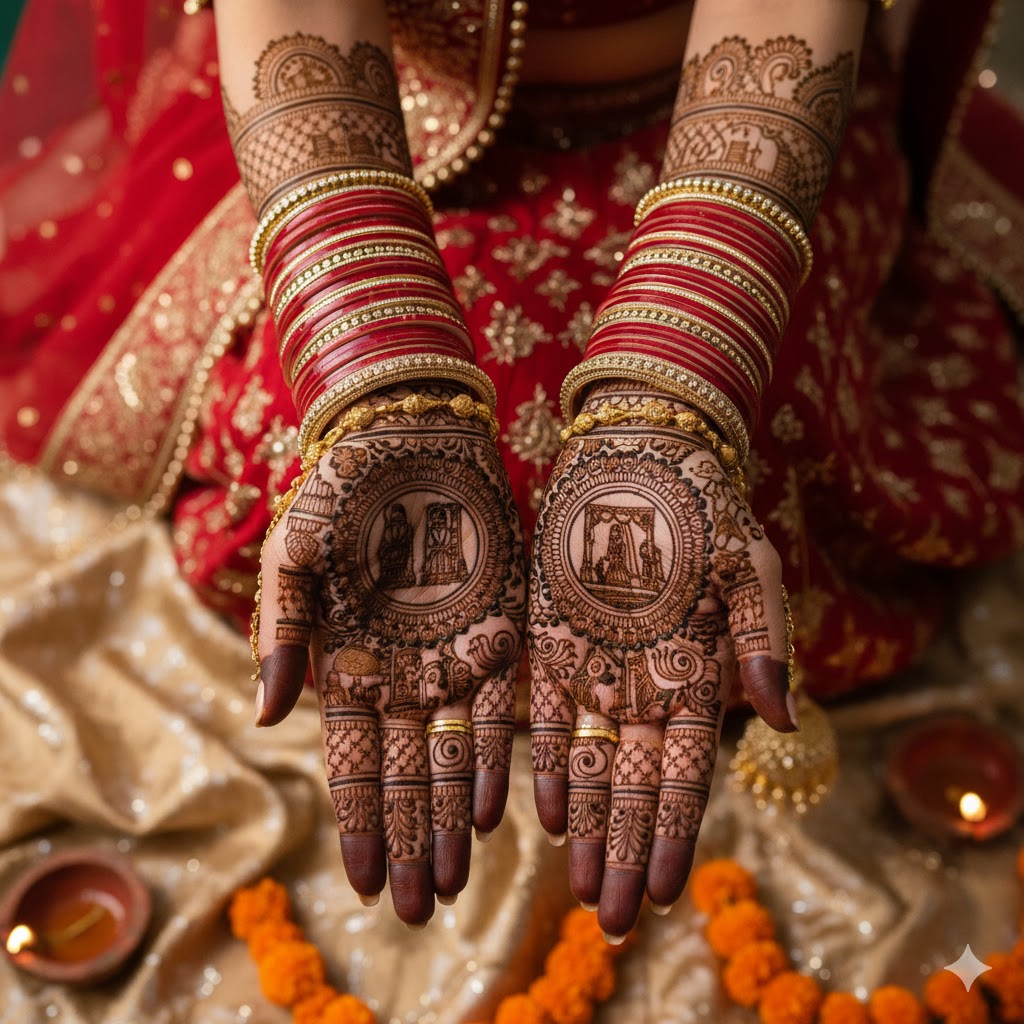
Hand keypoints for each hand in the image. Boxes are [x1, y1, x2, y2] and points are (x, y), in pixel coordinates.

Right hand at [255, 386, 525, 924]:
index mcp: (347, 662)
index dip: (358, 822)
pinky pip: (502, 704)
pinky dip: (499, 754)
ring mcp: (451, 654)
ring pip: (454, 753)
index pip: (351, 763)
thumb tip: (269, 716)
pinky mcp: (500, 627)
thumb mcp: (295, 553)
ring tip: (458, 880)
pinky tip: (501, 806)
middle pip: (406, 775)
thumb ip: (282, 632)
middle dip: (410, 841)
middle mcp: (401, 672)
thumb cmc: (340, 487)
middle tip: (418, 910)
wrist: (409, 433)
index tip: (362, 884)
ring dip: (454, 816)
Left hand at [528, 381, 796, 937]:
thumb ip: (766, 639)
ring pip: (587, 761)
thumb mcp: (749, 566)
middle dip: (624, 851)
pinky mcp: (549, 637)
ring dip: (585, 826)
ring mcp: (595, 664)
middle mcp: (644, 682)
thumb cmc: (705, 505)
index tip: (663, 890)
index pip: (685, 771)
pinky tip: (541, 811)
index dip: (673, 830)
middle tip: (611, 921)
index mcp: (696, 673)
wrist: (641, 451)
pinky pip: (542, 711)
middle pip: (632, 783)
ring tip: (577, 889)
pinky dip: (542, 760)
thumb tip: (783, 719)